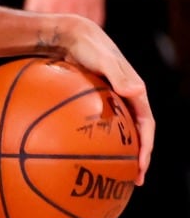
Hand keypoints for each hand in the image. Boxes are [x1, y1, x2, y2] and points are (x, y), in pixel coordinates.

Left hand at [59, 18, 154, 181]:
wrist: (70, 36)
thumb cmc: (87, 47)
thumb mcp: (103, 59)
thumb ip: (118, 75)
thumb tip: (136, 91)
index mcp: (135, 93)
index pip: (147, 127)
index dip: (146, 149)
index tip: (140, 168)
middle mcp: (126, 100)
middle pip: (136, 135)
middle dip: (136, 158)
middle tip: (132, 181)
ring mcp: (111, 102)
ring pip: (118, 133)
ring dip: (117, 154)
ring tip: (109, 175)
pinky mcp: (95, 103)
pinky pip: (97, 127)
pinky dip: (92, 142)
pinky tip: (75, 157)